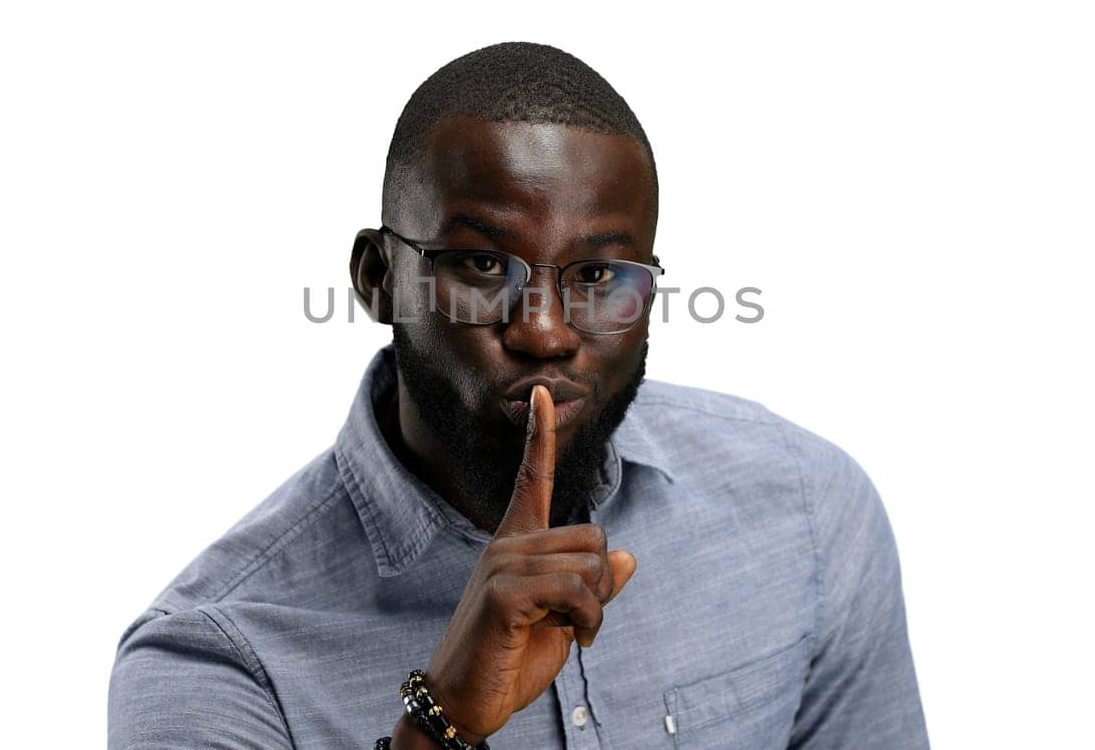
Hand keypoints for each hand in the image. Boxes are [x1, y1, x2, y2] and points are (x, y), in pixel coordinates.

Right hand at [418, 385, 638, 744]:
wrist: (465, 700)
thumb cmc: (511, 659)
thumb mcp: (562, 619)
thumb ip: (592, 586)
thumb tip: (628, 555)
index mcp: (517, 543)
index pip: (533, 478)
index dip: (540, 435)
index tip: (543, 393)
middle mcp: (507, 544)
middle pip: (593, 535)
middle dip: (603, 583)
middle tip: (581, 617)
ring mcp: (503, 565)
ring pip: (591, 562)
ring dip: (598, 605)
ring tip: (571, 630)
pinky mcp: (504, 593)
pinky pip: (577, 590)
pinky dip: (590, 619)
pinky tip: (575, 640)